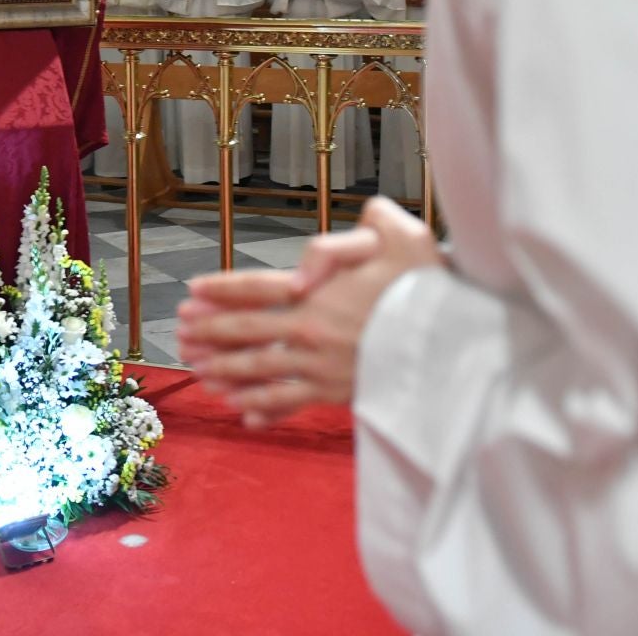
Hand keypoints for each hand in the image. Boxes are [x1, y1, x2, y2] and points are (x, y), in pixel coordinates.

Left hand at [177, 198, 441, 427]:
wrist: (456, 347)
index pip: (257, 289)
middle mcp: (310, 333)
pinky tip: (241, 412)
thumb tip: (337, 236)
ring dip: (224, 371)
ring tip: (199, 371)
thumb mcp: (402, 237)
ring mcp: (319, 368)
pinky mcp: (334, 394)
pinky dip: (261, 408)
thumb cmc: (428, 289)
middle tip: (181, 335)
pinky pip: (288, 403)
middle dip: (210, 333)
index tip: (193, 292)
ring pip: (259, 372)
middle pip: (246, 333)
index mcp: (319, 295)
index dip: (221, 290)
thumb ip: (365, 226)